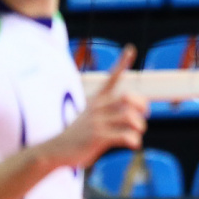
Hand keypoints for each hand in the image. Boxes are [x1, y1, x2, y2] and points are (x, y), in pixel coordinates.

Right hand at [44, 48, 144, 169]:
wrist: (55, 150)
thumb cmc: (77, 135)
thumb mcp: (89, 117)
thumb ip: (107, 113)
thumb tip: (134, 116)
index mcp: (96, 100)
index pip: (111, 78)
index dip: (122, 63)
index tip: (131, 48)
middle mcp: (97, 107)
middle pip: (127, 97)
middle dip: (141, 105)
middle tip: (144, 116)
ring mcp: (97, 122)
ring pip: (129, 117)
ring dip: (139, 126)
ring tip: (136, 133)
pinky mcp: (97, 137)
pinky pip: (124, 135)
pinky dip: (134, 140)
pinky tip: (133, 144)